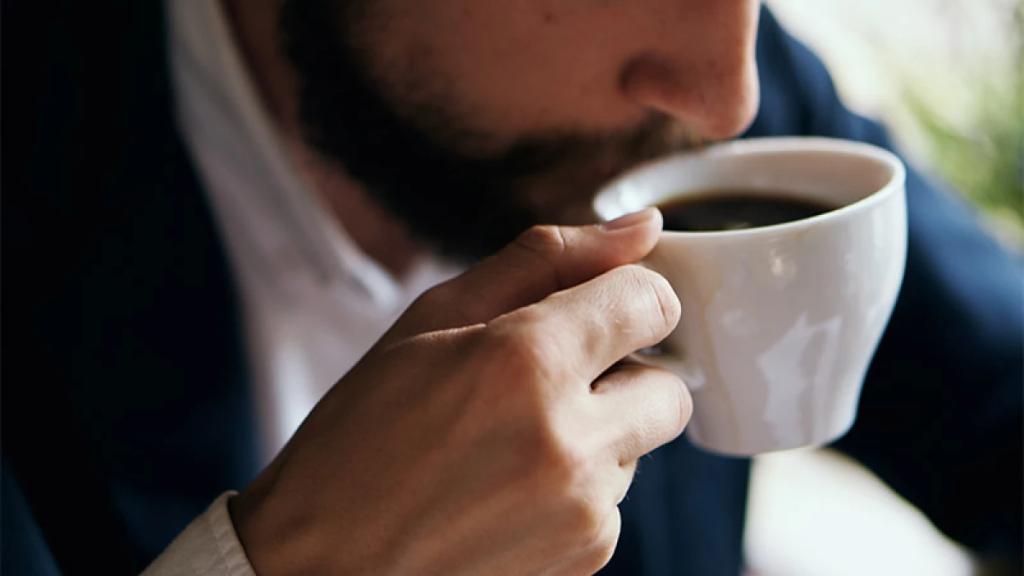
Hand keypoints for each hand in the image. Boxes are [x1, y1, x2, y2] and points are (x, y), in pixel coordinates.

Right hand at [230, 208, 691, 575]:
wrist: (322, 563)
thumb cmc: (362, 435)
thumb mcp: (433, 320)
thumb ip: (546, 260)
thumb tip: (642, 227)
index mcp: (526, 361)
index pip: (652, 301)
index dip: (626, 297)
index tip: (594, 310)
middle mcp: (570, 440)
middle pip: (670, 384)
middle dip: (625, 373)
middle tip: (550, 381)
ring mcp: (585, 509)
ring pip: (642, 444)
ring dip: (599, 432)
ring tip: (510, 443)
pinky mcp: (589, 557)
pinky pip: (615, 500)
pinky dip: (580, 486)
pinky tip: (509, 490)